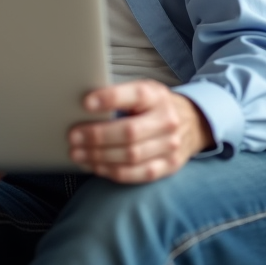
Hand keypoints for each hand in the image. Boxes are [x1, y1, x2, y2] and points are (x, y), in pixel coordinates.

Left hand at [68, 80, 214, 182]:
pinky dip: (113, 172)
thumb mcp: (142, 91)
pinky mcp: (170, 166)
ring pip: (132, 156)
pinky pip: (138, 174)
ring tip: (77, 154)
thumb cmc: (154, 105)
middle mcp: (167, 120)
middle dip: (97, 136)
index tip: (85, 103)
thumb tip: (79, 106)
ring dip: (100, 157)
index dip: (110, 99)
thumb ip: (118, 97)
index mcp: (156, 95)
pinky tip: (95, 167)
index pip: (135, 95)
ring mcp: (171, 145)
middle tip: (72, 137)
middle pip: (130, 132)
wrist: (193, 121)